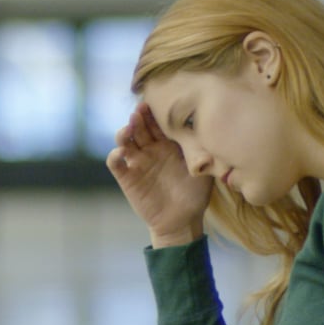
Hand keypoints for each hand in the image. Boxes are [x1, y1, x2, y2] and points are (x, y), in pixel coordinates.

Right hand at [105, 102, 211, 245]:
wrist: (183, 221)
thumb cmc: (195, 194)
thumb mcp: (203, 168)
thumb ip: (202, 149)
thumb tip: (209, 129)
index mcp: (168, 144)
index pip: (159, 123)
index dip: (157, 113)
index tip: (160, 103)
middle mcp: (151, 150)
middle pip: (140, 128)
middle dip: (140, 117)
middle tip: (142, 109)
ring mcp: (138, 163)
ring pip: (125, 141)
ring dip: (125, 132)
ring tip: (130, 128)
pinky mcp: (127, 178)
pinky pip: (115, 163)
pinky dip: (114, 156)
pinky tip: (121, 153)